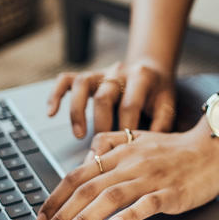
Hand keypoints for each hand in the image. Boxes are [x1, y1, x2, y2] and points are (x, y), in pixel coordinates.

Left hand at [35, 120, 218, 219]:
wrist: (214, 148)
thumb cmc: (177, 149)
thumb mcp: (139, 139)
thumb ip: (111, 145)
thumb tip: (87, 159)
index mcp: (120, 152)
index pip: (78, 174)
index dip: (55, 198)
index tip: (41, 219)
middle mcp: (131, 163)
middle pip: (88, 188)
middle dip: (61, 215)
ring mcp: (151, 178)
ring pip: (111, 197)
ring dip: (85, 219)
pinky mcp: (172, 192)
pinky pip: (148, 203)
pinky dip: (131, 214)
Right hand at [47, 61, 176, 137]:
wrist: (152, 69)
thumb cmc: (158, 93)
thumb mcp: (167, 105)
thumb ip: (162, 124)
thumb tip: (149, 150)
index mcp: (141, 77)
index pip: (129, 104)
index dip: (125, 127)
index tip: (123, 150)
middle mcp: (118, 72)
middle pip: (104, 96)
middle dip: (102, 124)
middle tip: (102, 148)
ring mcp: (100, 73)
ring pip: (81, 85)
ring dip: (78, 112)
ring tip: (79, 135)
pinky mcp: (87, 76)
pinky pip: (66, 80)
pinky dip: (56, 95)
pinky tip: (51, 113)